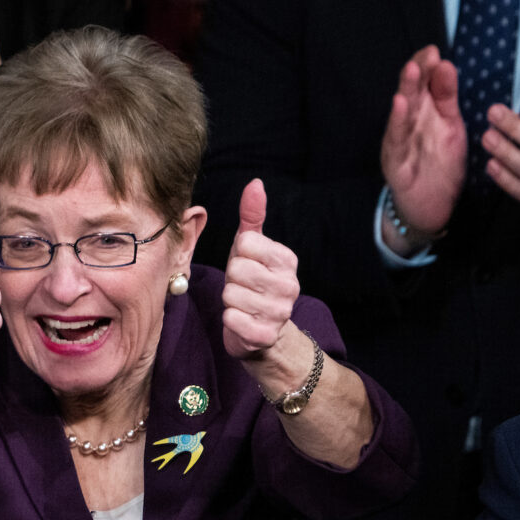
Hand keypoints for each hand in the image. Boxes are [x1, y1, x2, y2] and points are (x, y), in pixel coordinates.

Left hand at [222, 178, 298, 359]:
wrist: (263, 331)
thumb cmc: (253, 282)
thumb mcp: (252, 247)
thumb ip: (252, 216)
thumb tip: (255, 184)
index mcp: (287, 260)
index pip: (245, 243)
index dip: (238, 255)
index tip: (248, 265)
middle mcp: (290, 285)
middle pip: (236, 269)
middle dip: (232, 279)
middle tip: (243, 287)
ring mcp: (280, 312)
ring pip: (231, 294)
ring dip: (230, 300)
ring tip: (243, 303)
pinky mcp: (265, 335)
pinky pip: (231, 318)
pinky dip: (230, 319)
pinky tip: (242, 320)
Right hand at [380, 45, 465, 251]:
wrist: (431, 208)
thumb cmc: (439, 166)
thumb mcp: (450, 127)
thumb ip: (447, 98)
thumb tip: (446, 64)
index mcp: (424, 114)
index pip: (423, 85)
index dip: (427, 68)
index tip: (434, 51)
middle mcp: (409, 125)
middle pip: (411, 94)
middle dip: (416, 74)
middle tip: (426, 56)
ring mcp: (400, 143)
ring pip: (401, 114)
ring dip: (406, 92)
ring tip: (412, 72)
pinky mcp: (396, 164)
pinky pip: (397, 141)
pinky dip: (397, 123)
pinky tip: (400, 105)